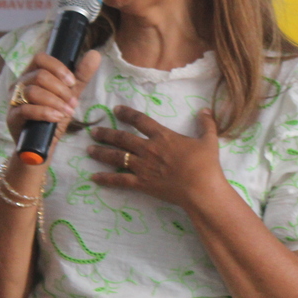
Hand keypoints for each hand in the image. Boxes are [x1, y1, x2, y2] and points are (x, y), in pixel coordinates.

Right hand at [6, 51, 100, 147]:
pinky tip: (57, 118)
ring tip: (67, 113)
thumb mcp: (70, 96)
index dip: (58, 68)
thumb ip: (81, 76)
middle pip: (39, 75)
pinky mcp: (12, 117)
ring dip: (56, 102)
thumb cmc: (53, 118)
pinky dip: (45, 112)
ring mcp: (14, 100)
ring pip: (33, 91)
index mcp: (32, 75)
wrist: (42, 146)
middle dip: (61, 90)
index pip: (40, 58)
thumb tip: (95, 54)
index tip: (72, 83)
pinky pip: (26, 109)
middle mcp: (19, 84)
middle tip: (72, 103)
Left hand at [88, 106, 224, 207]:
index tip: (116, 109)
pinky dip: (105, 179)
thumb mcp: (209, 140)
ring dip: (101, 152)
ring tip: (88, 149)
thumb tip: (205, 110)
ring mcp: (143, 166)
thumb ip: (206, 124)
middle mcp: (148, 148)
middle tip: (93, 131)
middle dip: (106, 133)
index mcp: (163, 136)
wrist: (200, 188)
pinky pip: (119, 180)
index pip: (141, 120)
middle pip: (122, 138)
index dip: (127, 113)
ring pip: (116, 157)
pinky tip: (93, 177)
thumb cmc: (205, 164)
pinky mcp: (141, 183)